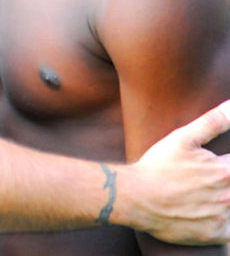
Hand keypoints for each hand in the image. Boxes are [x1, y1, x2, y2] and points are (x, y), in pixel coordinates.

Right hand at [129, 101, 229, 243]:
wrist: (136, 197)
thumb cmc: (158, 165)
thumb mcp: (182, 138)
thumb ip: (213, 122)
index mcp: (224, 171)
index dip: (225, 164)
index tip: (214, 165)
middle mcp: (228, 195)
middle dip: (222, 178)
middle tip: (199, 177)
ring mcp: (222, 217)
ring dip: (223, 198)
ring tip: (203, 192)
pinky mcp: (213, 235)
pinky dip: (223, 220)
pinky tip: (206, 211)